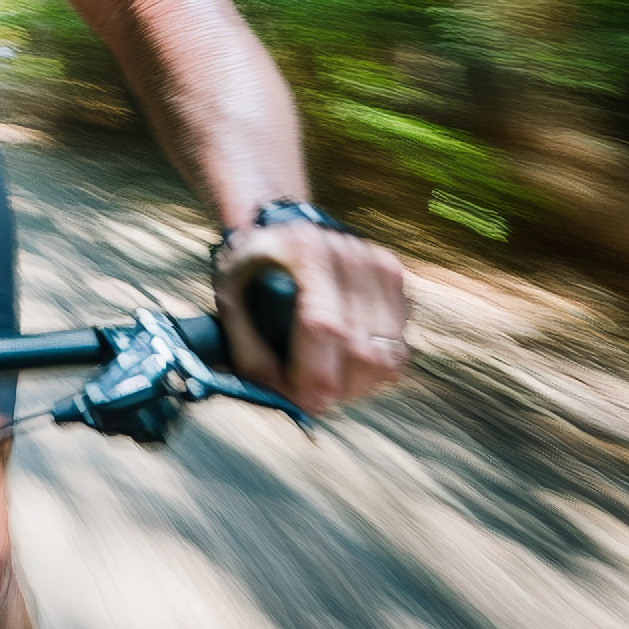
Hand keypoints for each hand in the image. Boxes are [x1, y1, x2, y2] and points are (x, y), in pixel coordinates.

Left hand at [213, 223, 407, 416]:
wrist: (283, 226)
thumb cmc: (250, 266)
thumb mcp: (229, 298)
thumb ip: (247, 347)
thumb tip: (279, 397)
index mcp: (304, 252)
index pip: (324, 327)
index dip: (316, 374)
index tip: (304, 402)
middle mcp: (349, 255)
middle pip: (364, 351)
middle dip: (337, 388)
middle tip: (311, 394)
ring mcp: (380, 266)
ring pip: (387, 357)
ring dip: (357, 383)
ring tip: (327, 375)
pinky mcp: (396, 280)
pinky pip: (399, 349)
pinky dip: (373, 367)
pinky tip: (344, 358)